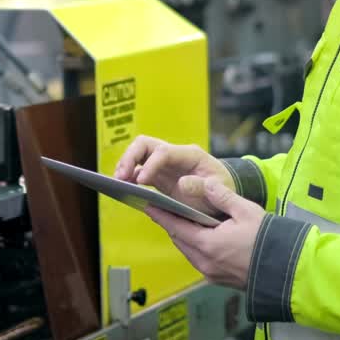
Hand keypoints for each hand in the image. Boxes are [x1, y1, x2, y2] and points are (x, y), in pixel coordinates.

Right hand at [115, 136, 233, 216]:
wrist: (222, 194)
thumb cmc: (222, 190)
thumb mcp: (219, 190)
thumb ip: (203, 187)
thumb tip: (181, 183)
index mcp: (190, 154)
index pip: (163, 152)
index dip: (150, 165)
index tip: (141, 182)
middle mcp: (173, 155)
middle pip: (144, 145)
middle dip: (129, 158)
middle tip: (119, 178)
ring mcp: (163, 164)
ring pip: (137, 155)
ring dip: (125, 166)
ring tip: (117, 184)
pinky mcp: (157, 176)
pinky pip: (137, 172)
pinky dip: (128, 178)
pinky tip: (123, 190)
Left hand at [145, 177, 265, 289]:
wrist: (286, 269)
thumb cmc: (268, 239)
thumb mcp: (246, 211)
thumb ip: (222, 196)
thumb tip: (206, 183)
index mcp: (208, 244)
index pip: (176, 227)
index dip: (162, 216)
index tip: (149, 207)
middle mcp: (206, 262)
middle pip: (180, 241)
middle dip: (172, 226)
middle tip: (163, 212)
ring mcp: (212, 274)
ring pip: (189, 253)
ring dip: (184, 238)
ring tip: (181, 223)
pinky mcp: (221, 280)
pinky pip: (200, 261)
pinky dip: (196, 248)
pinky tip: (202, 239)